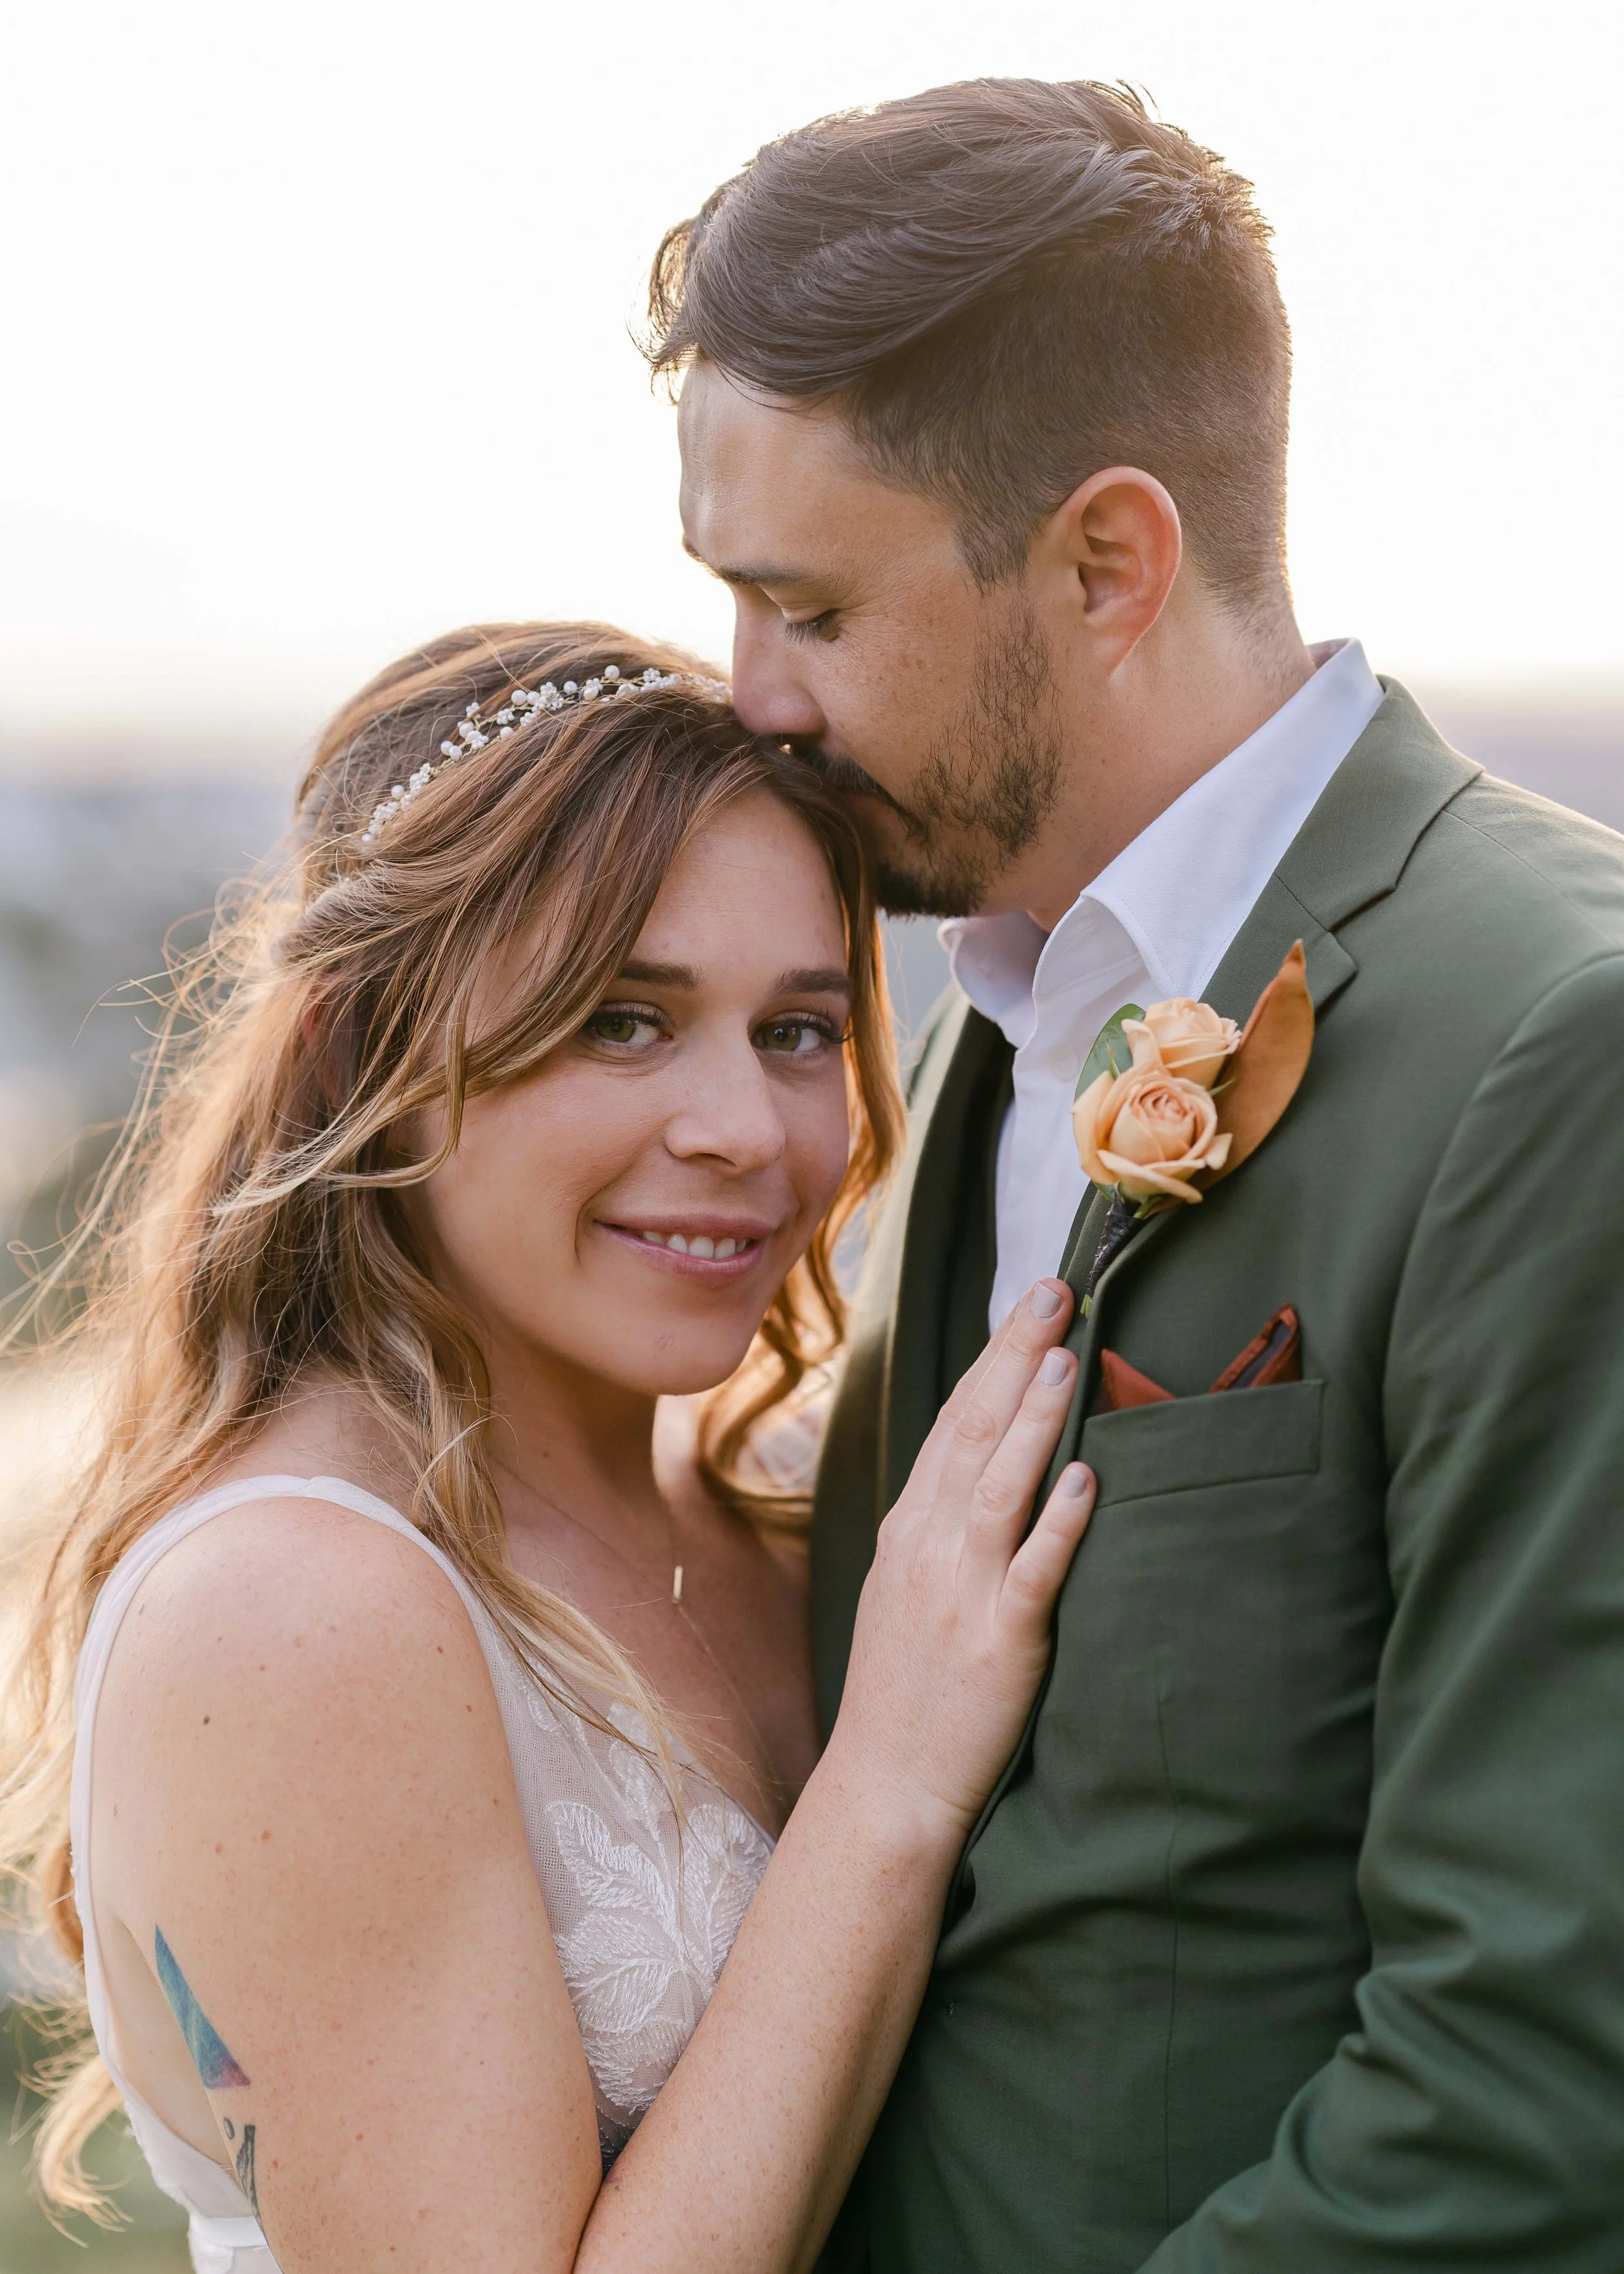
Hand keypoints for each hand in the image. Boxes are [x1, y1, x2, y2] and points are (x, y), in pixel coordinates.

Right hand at [827, 1280, 1094, 1846]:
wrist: (885, 1786)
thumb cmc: (904, 1690)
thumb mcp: (906, 1590)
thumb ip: (943, 1527)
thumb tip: (988, 1464)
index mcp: (910, 1529)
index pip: (953, 1422)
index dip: (995, 1359)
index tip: (1030, 1305)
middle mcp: (928, 1547)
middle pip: (973, 1431)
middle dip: (1016, 1357)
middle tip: (1056, 1293)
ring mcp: (960, 1591)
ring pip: (998, 1486)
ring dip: (1034, 1419)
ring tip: (1068, 1360)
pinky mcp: (998, 1641)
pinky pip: (1032, 1571)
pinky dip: (1058, 1521)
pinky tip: (1085, 1478)